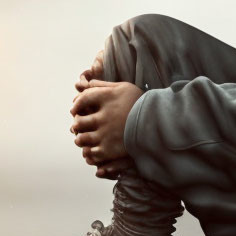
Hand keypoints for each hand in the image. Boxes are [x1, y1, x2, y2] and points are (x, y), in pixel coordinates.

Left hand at [72, 48, 128, 178]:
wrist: (160, 121)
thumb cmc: (141, 102)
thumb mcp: (124, 87)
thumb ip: (102, 85)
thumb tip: (83, 83)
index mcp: (107, 97)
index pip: (82, 99)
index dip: (76, 104)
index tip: (75, 109)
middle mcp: (104, 115)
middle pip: (79, 121)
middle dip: (77, 124)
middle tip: (77, 127)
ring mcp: (107, 133)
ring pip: (82, 139)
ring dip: (80, 139)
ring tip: (83, 139)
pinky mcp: (111, 149)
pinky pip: (92, 152)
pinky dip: (90, 152)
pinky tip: (93, 149)